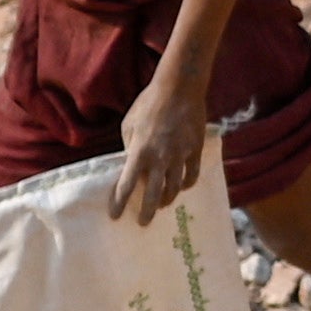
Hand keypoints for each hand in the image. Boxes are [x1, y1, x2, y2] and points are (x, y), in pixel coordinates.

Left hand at [115, 91, 211, 228]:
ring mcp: (180, 156)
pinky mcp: (195, 150)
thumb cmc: (149, 103)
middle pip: (152, 194)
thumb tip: (130, 162)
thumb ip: (129, 146)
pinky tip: (181, 187)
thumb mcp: (129, 124)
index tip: (114, 216)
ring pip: (174, 189)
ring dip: (166, 200)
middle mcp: (159, 158)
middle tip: (142, 222)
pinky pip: (192, 175)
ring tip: (161, 204)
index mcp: (139, 151)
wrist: (179, 88)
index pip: (126, 185)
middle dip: (146, 212)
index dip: (119, 203)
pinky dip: (186, 185)